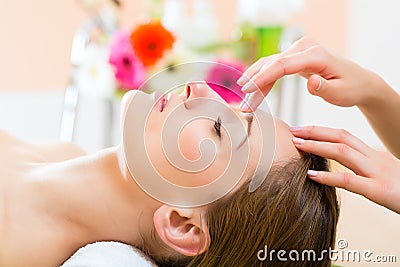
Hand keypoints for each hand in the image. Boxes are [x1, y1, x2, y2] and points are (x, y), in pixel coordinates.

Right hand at [238, 37, 381, 111]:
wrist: (359, 81)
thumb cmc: (351, 88)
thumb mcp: (341, 93)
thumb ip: (325, 88)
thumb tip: (311, 81)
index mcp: (316, 56)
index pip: (283, 65)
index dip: (263, 77)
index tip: (248, 90)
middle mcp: (305, 48)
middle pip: (272, 64)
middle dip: (255, 85)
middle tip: (243, 105)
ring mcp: (298, 51)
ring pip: (269, 65)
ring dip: (255, 82)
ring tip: (245, 101)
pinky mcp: (295, 57)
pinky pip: (274, 67)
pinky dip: (262, 80)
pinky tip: (252, 91)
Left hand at [290, 125, 399, 213]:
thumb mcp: (383, 173)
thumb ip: (364, 167)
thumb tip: (343, 165)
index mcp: (374, 155)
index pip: (345, 135)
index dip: (322, 130)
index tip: (301, 129)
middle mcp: (374, 159)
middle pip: (341, 137)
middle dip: (314, 132)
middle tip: (292, 130)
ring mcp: (377, 173)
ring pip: (342, 153)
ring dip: (317, 146)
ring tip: (296, 145)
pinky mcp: (379, 191)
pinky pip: (350, 181)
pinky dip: (329, 177)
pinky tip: (311, 175)